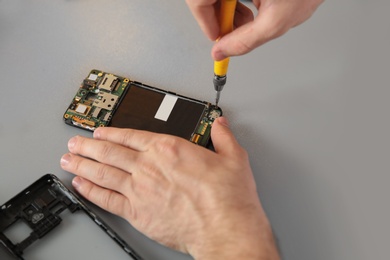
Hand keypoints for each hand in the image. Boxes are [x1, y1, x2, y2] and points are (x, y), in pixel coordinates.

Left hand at [60, 117, 278, 258]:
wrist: (224, 229)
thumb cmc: (228, 197)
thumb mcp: (233, 158)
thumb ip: (223, 138)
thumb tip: (220, 125)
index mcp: (168, 149)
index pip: (131, 136)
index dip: (111, 133)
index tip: (100, 132)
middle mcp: (149, 167)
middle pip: (110, 152)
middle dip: (88, 146)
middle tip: (75, 143)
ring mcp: (140, 190)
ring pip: (102, 173)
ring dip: (82, 164)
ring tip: (68, 159)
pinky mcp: (137, 213)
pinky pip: (107, 199)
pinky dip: (91, 191)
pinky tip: (81, 185)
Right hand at [186, 0, 323, 59]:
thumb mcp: (275, 22)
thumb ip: (245, 40)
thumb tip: (222, 52)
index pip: (198, 2)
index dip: (206, 22)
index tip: (217, 38)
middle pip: (205, 2)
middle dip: (220, 19)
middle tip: (234, 30)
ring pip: (218, 1)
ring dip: (230, 13)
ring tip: (249, 18)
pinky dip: (237, 5)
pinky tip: (252, 8)